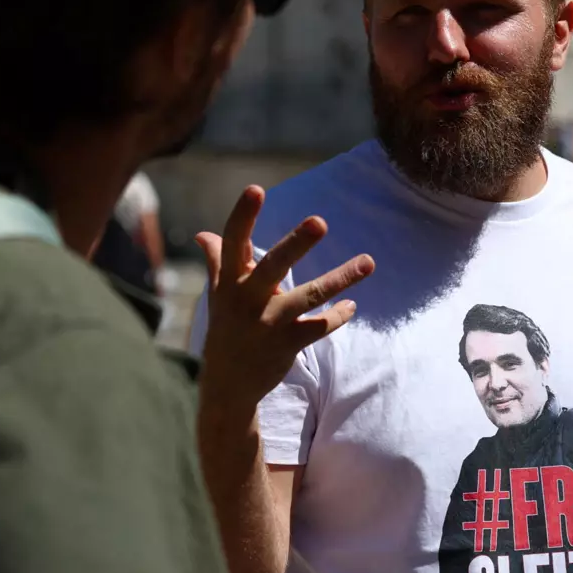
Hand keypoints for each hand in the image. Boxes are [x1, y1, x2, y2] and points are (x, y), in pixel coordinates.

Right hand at [195, 186, 374, 416]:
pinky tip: (351, 306)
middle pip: (274, 265)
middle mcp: (248, 298)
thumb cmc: (226, 329)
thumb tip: (204, 234)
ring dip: (341, 278)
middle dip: (297, 244)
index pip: (234, 241)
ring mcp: (269, 322)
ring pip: (309, 295)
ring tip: (368, 262)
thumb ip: (217, 262)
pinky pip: (320, 325)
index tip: (255, 189)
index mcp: (230, 280)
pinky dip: (338, 315)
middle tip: (320, 221)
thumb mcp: (219, 295)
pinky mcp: (288, 343)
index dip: (243, 215)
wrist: (228, 384)